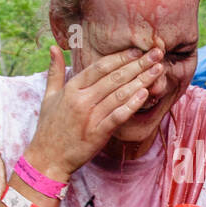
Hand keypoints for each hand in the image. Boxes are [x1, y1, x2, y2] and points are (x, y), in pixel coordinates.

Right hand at [25, 44, 165, 181]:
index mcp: (71, 89)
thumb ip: (54, 71)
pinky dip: (131, 105)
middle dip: (138, 64)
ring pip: (119, 94)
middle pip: (114, 77)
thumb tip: (53, 47)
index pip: (100, 67)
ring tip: (158, 70)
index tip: (137, 50)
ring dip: (141, 80)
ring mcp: (90, 117)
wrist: (47, 159)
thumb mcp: (48, 96)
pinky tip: (145, 94)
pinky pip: (117, 116)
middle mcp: (81, 100)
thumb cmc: (49, 128)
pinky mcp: (97, 133)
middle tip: (156, 54)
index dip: (120, 57)